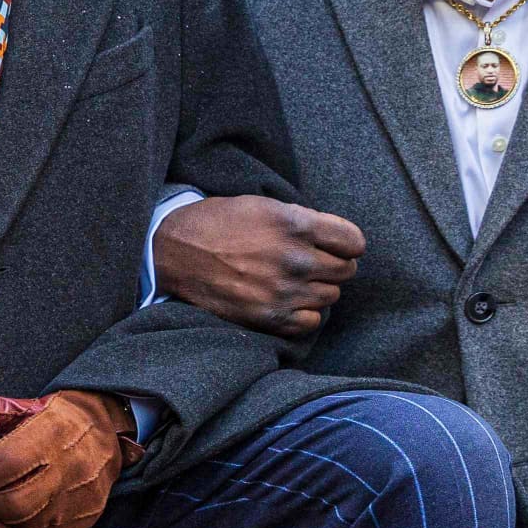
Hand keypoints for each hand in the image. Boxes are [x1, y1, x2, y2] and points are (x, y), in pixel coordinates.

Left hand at [0, 390, 136, 527]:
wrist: (106, 432)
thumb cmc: (55, 418)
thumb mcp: (20, 407)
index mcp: (52, 432)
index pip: (4, 464)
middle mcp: (72, 467)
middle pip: (13, 502)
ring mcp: (81, 499)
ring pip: (26, 524)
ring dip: (1, 517)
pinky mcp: (84, 521)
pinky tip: (20, 509)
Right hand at [153, 195, 364, 335]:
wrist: (173, 252)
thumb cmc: (217, 223)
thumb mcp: (261, 205)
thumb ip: (301, 219)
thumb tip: (333, 236)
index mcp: (294, 224)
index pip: (354, 241)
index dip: (347, 243)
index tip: (336, 245)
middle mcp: (294, 259)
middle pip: (346, 270)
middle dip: (333, 265)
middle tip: (312, 262)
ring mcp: (283, 291)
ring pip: (331, 296)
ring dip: (318, 289)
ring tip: (293, 280)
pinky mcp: (269, 317)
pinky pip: (311, 322)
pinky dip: (304, 313)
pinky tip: (287, 301)